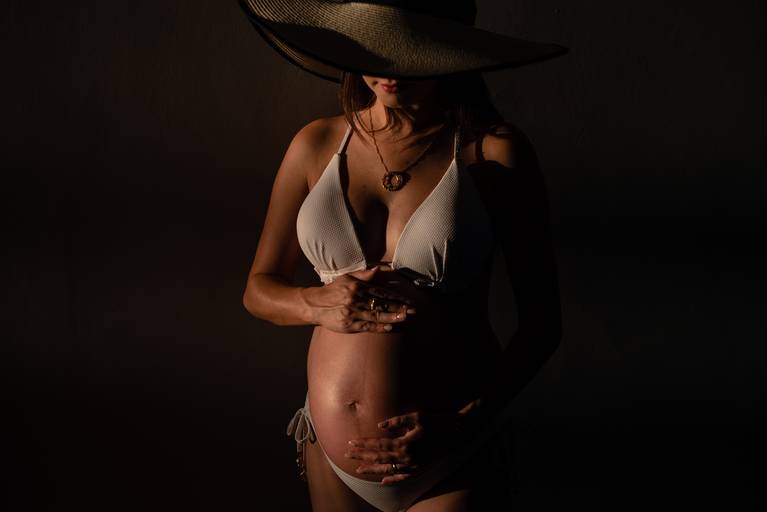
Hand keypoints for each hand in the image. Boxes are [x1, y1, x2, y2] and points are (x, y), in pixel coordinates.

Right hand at [302, 267, 416, 333]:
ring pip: (376, 315)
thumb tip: (378, 270)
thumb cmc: (332, 290)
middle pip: (381, 304)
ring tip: (404, 317)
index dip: (396, 297)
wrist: (314, 305)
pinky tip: (389, 327)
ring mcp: (353, 313)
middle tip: (412, 310)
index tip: (408, 300)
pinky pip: (367, 326)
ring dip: (392, 317)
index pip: (381, 292)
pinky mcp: (349, 325)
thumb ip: (363, 275)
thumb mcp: (346, 278)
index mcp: (357, 287)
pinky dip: (378, 327)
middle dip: (398, 307)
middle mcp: (356, 300)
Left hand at [344, 403, 481, 483]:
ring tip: (358, 469)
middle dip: (361, 455)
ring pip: (387, 469)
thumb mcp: (417, 416)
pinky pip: (402, 477)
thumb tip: (380, 425)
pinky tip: (383, 481)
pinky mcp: (420, 470)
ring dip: (371, 469)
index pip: (378, 444)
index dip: (363, 443)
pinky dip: (391, 479)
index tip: (350, 442)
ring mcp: (413, 466)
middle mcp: (406, 457)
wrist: (457, 434)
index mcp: (404, 443)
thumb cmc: (437, 422)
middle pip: (379, 457)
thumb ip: (397, 421)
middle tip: (347, 454)